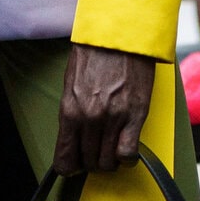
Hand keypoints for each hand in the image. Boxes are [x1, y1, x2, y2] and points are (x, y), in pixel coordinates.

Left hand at [54, 44, 154, 173]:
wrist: (119, 33)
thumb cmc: (94, 54)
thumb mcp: (71, 84)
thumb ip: (71, 113)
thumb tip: (73, 138)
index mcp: (69, 111)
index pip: (64, 160)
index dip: (70, 166)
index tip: (75, 164)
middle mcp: (89, 119)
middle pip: (89, 162)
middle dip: (92, 161)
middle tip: (96, 149)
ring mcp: (113, 119)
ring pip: (108, 162)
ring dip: (110, 160)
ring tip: (111, 146)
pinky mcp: (135, 116)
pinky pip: (129, 154)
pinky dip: (127, 157)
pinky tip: (126, 146)